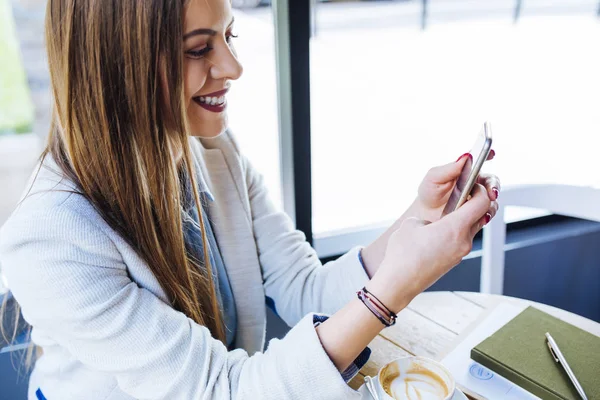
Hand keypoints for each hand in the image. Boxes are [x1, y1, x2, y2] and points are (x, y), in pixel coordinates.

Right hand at [361, 152, 499, 277]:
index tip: (470, 184)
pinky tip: (439, 230)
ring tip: (447, 212)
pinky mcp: (454, 260)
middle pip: (481, 215)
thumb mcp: (411, 224)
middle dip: (474, 202)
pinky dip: (456, 230)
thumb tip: (432, 223)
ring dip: (465, 217)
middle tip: (460, 194)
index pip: (482, 203)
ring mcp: (460, 253)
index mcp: (455, 228)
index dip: (479, 190)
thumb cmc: (402, 255)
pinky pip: (462, 239)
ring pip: (472, 228)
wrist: (398, 283)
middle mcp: (463, 241)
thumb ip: (428, 218)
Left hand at [416, 151, 499, 222]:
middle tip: (491, 193)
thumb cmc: (429, 192)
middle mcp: (474, 183)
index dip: (487, 154)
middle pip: (491, 181)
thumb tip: (466, 156)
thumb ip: (450, 168)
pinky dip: (485, 214)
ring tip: (484, 207)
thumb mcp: (434, 177)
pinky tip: (481, 216)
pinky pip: (487, 212)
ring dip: (490, 202)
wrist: (424, 214)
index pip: (479, 160)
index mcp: (465, 171)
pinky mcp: (477, 212)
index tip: (491, 154)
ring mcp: (477, 198)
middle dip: (493, 186)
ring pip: (492, 198)